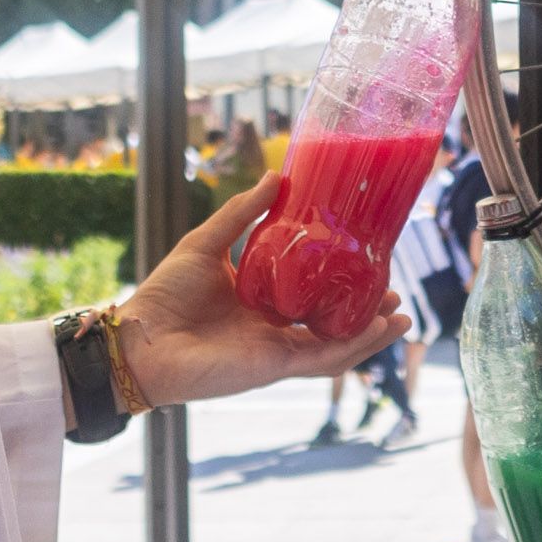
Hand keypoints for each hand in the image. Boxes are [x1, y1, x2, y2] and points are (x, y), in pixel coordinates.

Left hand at [113, 178, 405, 405]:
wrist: (141, 339)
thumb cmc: (166, 294)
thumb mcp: (207, 242)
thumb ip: (241, 213)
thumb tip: (275, 176)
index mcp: (261, 301)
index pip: (311, 293)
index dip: (341, 282)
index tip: (367, 259)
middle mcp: (274, 328)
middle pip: (332, 323)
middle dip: (365, 311)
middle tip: (393, 290)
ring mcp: (277, 349)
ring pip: (336, 345)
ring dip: (370, 334)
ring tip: (401, 316)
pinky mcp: (274, 365)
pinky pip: (323, 359)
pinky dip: (354, 347)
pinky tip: (379, 330)